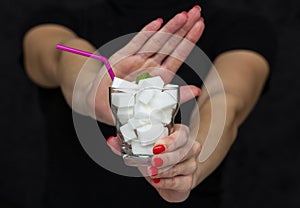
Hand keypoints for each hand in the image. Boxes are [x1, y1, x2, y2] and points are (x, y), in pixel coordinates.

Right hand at [85, 5, 203, 124]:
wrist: (103, 105)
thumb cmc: (129, 107)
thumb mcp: (155, 105)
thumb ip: (176, 96)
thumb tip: (198, 91)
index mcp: (162, 76)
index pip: (179, 55)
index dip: (190, 40)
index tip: (200, 25)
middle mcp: (152, 65)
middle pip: (171, 44)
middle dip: (184, 27)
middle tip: (197, 11)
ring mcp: (138, 60)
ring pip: (157, 40)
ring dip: (170, 27)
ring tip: (184, 15)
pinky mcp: (123, 58)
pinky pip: (137, 44)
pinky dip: (146, 33)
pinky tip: (158, 23)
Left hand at [144, 124, 200, 201]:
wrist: (170, 177)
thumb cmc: (160, 157)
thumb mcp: (151, 147)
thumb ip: (142, 144)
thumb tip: (125, 145)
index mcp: (182, 136)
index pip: (182, 134)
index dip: (170, 141)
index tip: (157, 147)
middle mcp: (190, 149)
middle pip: (184, 151)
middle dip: (167, 157)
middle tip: (154, 160)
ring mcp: (192, 165)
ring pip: (182, 167)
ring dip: (165, 170)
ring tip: (152, 172)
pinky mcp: (189, 181)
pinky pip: (179, 182)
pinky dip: (166, 182)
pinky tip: (157, 181)